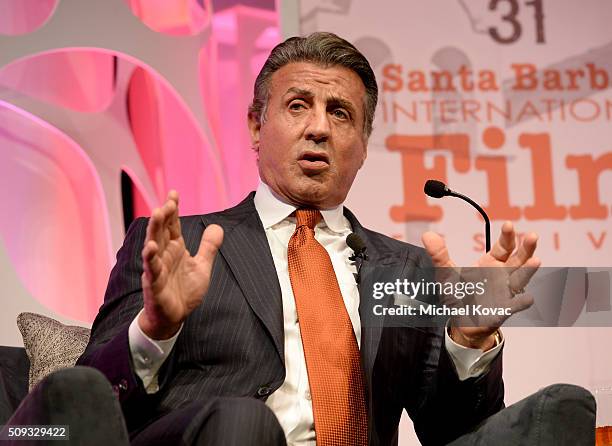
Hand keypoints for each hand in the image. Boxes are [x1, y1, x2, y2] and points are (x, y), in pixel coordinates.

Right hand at [138, 190, 223, 339]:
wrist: (174, 318)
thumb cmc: (184, 291)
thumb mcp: (202, 266)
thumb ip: (208, 247)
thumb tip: (217, 226)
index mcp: (175, 249)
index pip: (172, 225)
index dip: (173, 210)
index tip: (174, 193)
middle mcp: (164, 255)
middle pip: (161, 231)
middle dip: (163, 215)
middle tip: (167, 201)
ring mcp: (157, 268)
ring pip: (153, 245)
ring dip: (154, 230)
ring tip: (157, 214)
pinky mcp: (154, 283)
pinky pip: (151, 269)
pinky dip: (150, 258)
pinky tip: (150, 248)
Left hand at [422, 221, 539, 349]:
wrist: (461, 321)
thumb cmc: (458, 295)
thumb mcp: (446, 274)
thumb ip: (439, 255)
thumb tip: (427, 235)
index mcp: (491, 263)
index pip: (503, 247)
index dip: (507, 236)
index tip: (508, 225)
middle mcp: (502, 275)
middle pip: (518, 259)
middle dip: (526, 248)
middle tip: (532, 236)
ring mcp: (505, 292)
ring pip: (520, 279)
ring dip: (528, 271)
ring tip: (536, 261)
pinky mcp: (503, 310)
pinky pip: (515, 306)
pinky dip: (521, 302)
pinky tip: (527, 298)